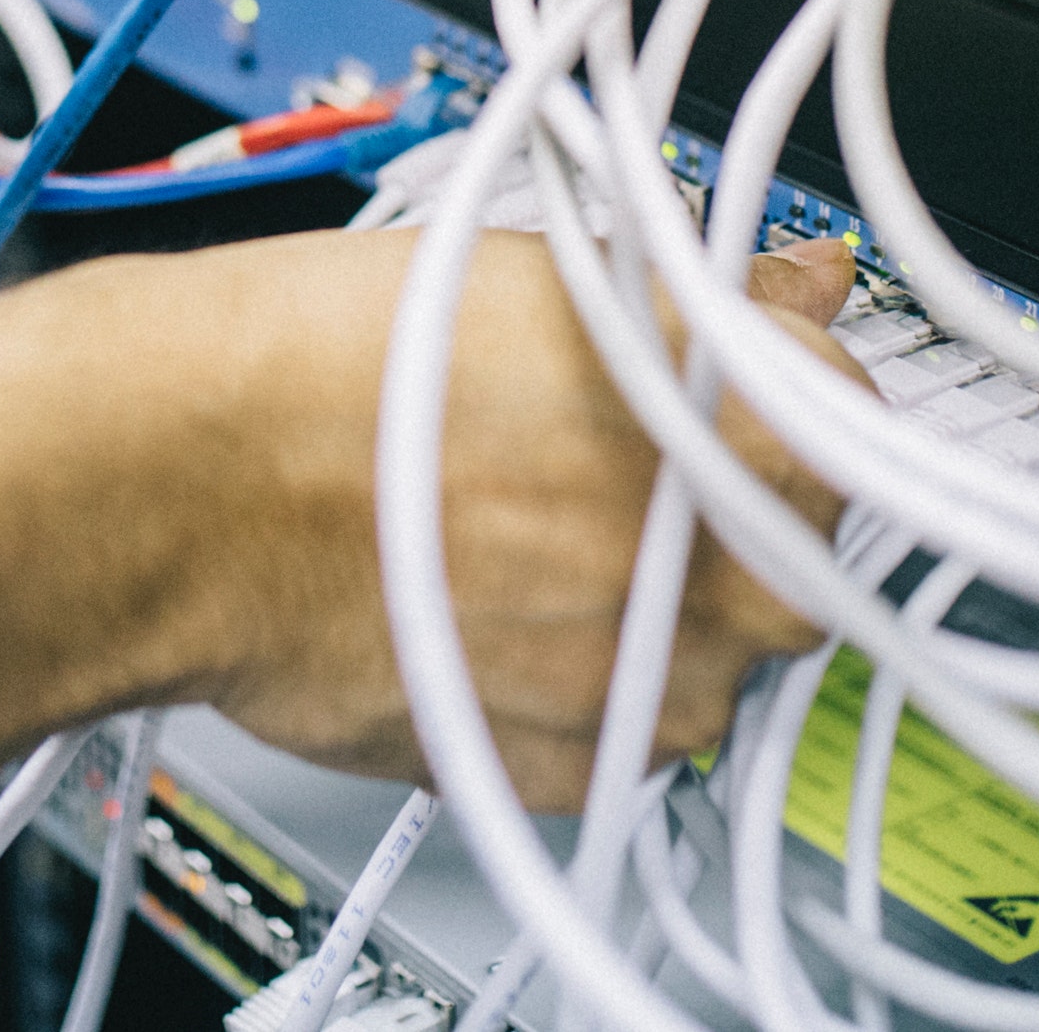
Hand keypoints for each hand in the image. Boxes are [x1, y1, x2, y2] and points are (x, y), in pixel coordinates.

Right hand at [157, 226, 858, 808]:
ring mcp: (649, 684)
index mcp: (746, 426)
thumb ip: (721, 300)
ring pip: (715, 655)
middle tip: (612, 466)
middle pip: (797, 551)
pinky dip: (581, 681)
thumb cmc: (338, 361)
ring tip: (533, 539)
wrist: (189, 483)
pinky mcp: (568, 768)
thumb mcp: (559, 269)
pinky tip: (495, 609)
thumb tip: (801, 286)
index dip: (774, 396)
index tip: (724, 394)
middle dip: (726, 513)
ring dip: (658, 607)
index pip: (850, 414)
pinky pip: (625, 729)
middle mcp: (722, 569)